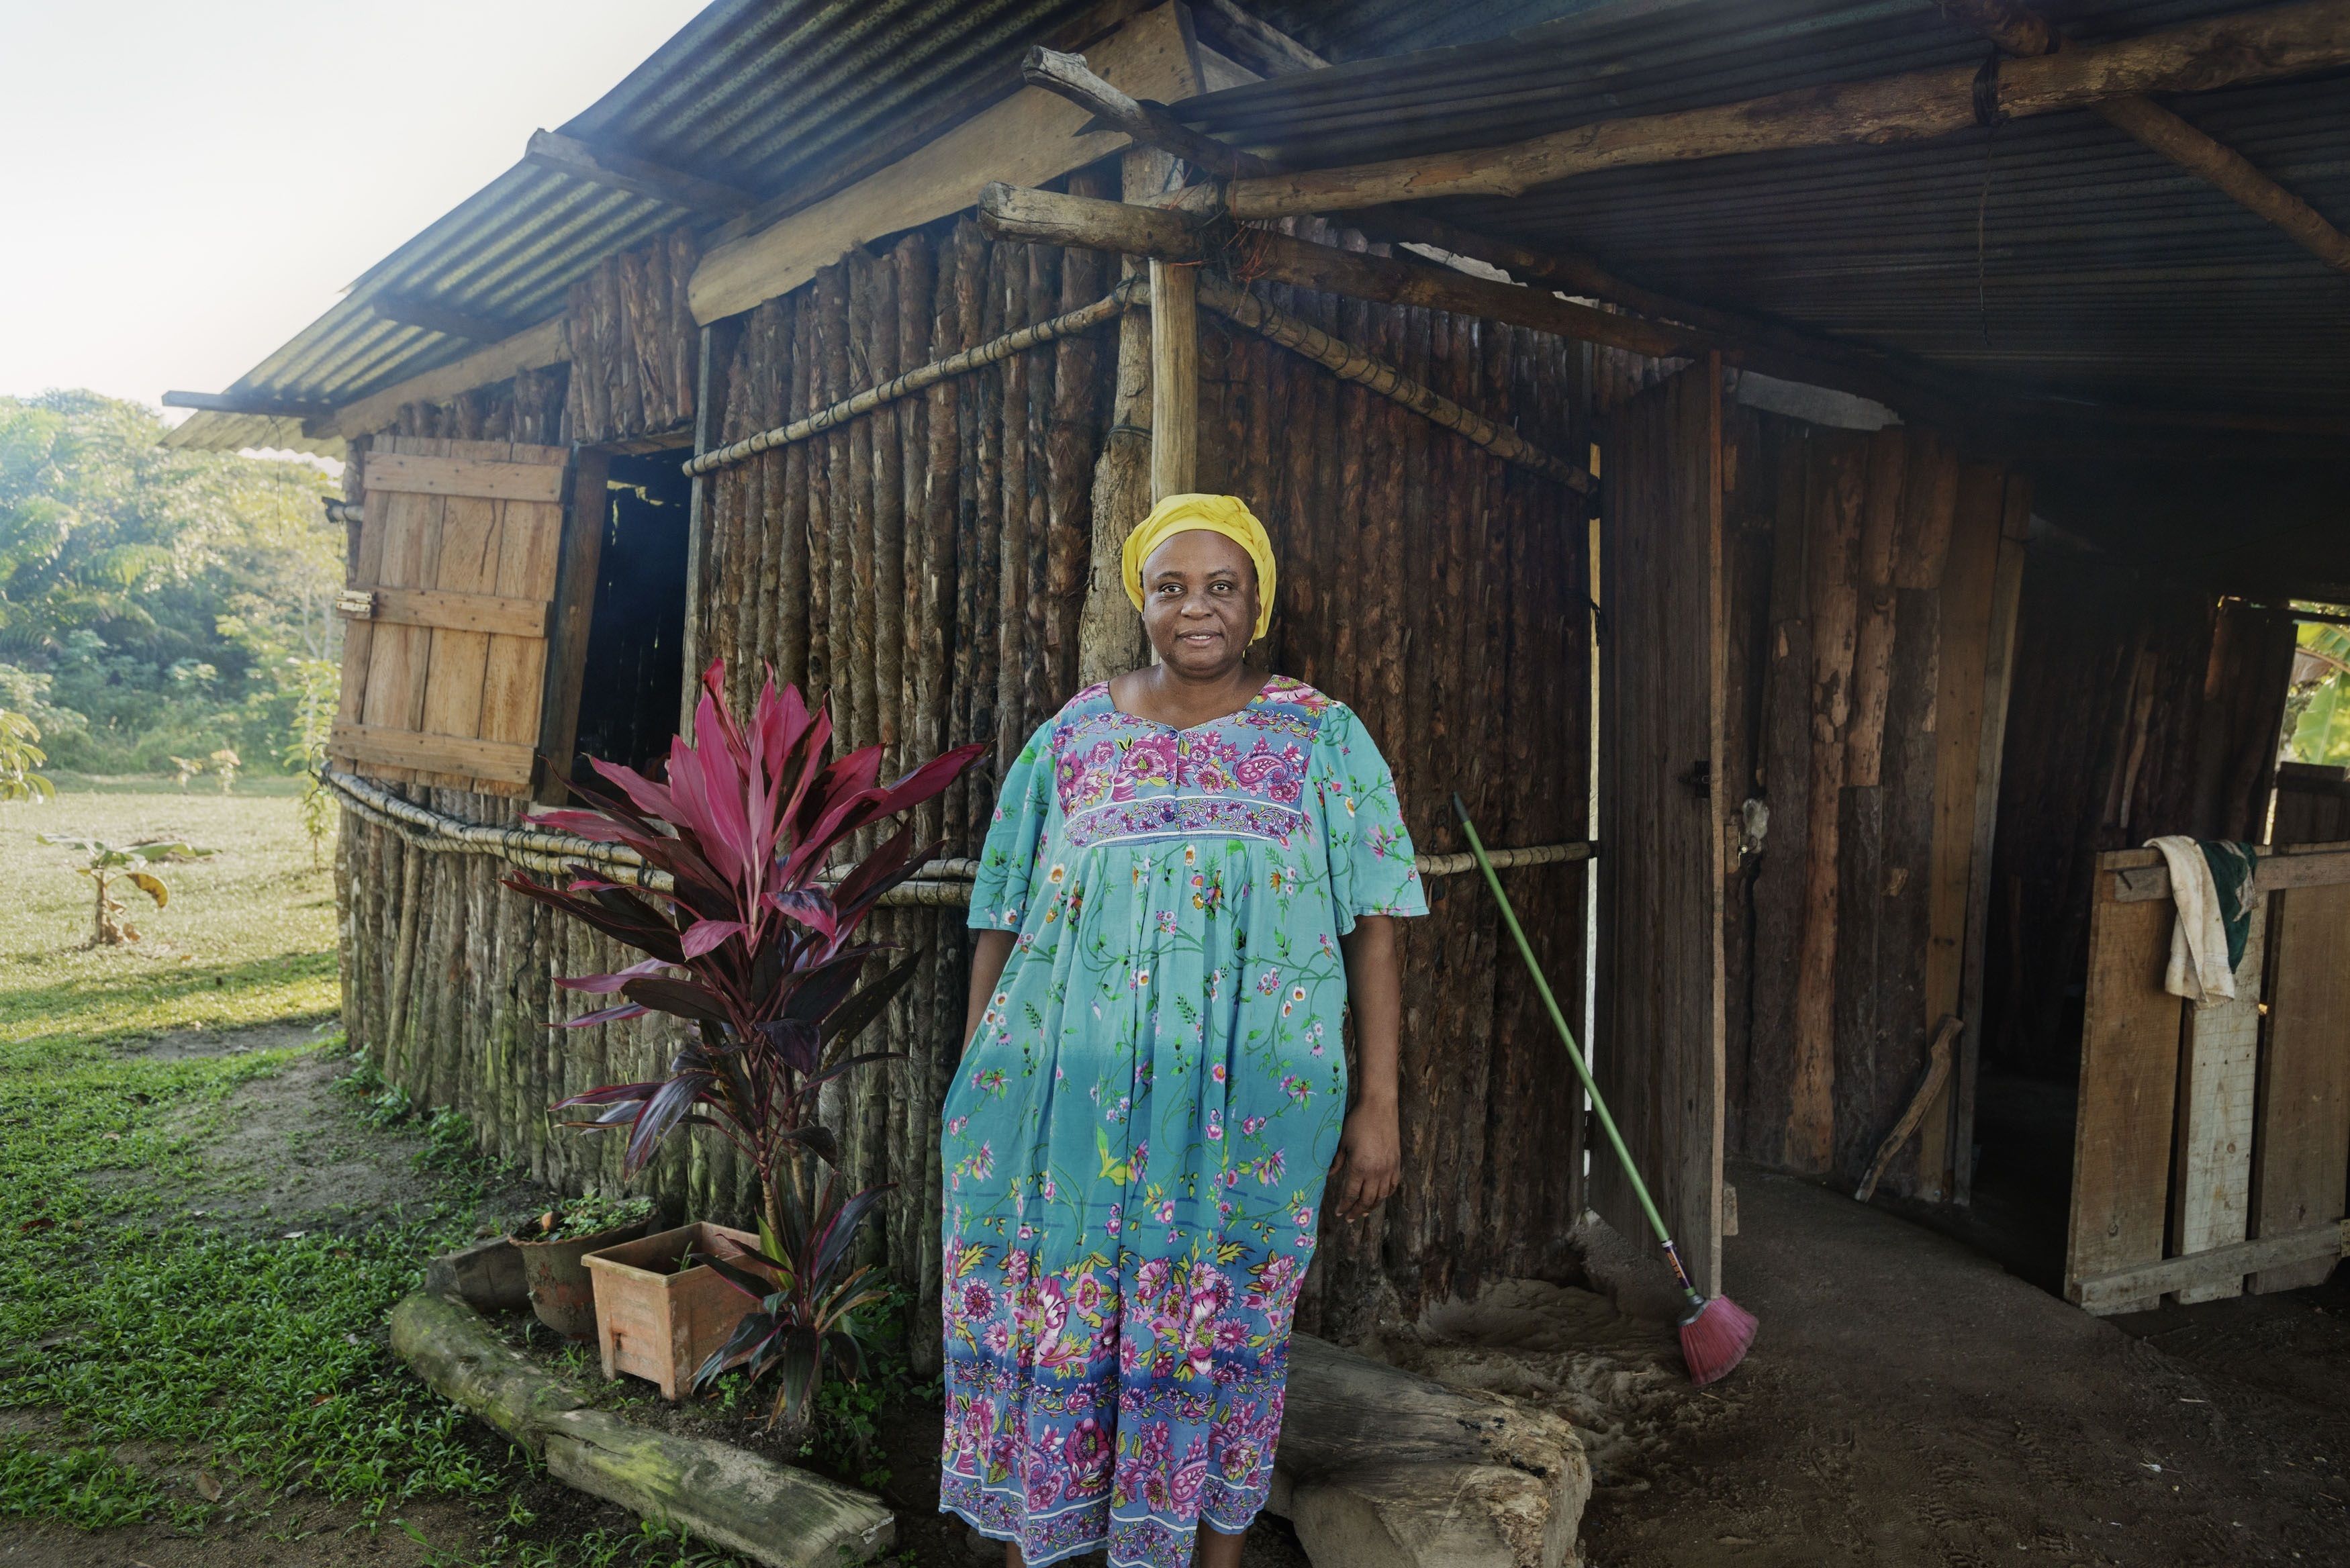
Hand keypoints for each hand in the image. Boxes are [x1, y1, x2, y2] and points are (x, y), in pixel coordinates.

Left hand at [1329, 1100, 1400, 1220]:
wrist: (1378, 1106)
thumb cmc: (1357, 1121)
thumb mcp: (1342, 1142)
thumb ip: (1336, 1162)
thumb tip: (1329, 1176)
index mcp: (1360, 1168)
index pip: (1351, 1195)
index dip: (1344, 1206)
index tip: (1338, 1213)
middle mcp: (1376, 1172)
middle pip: (1367, 1200)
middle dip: (1356, 1211)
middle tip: (1349, 1218)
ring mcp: (1389, 1168)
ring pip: (1381, 1196)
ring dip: (1371, 1207)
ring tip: (1363, 1211)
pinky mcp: (1397, 1163)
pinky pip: (1393, 1185)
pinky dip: (1385, 1194)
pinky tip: (1379, 1197)